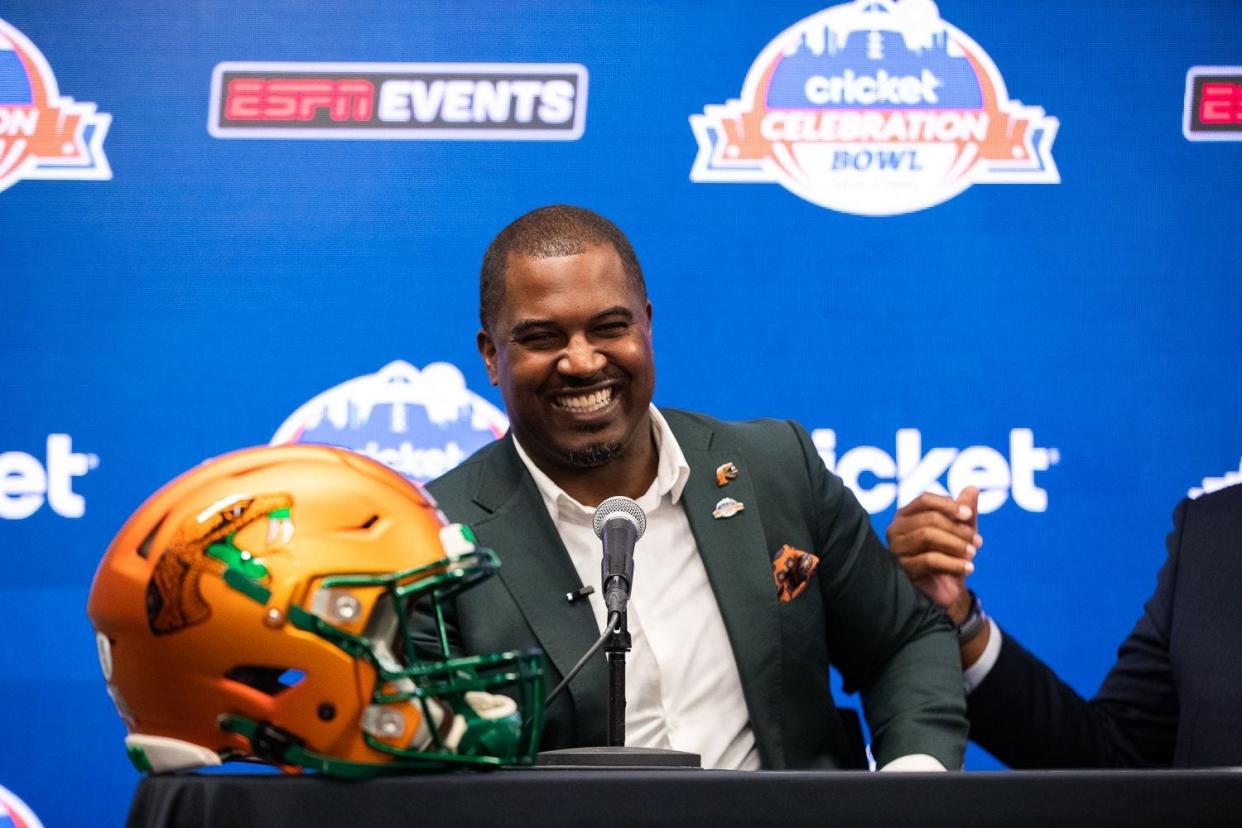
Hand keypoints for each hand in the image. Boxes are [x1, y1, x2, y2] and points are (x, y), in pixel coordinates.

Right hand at [886, 486, 980, 622]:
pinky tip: (969, 568)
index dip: (948, 505)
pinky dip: (953, 563)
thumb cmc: (950, 557)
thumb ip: (965, 512)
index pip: (925, 500)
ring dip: (956, 544)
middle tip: (977, 542)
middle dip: (957, 529)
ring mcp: (896, 550)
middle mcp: (896, 530)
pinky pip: (929, 560)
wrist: (945, 593)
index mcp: (907, 515)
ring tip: (973, 554)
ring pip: (927, 536)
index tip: (968, 515)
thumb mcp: (961, 533)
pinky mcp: (902, 570)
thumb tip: (972, 488)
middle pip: (928, 519)